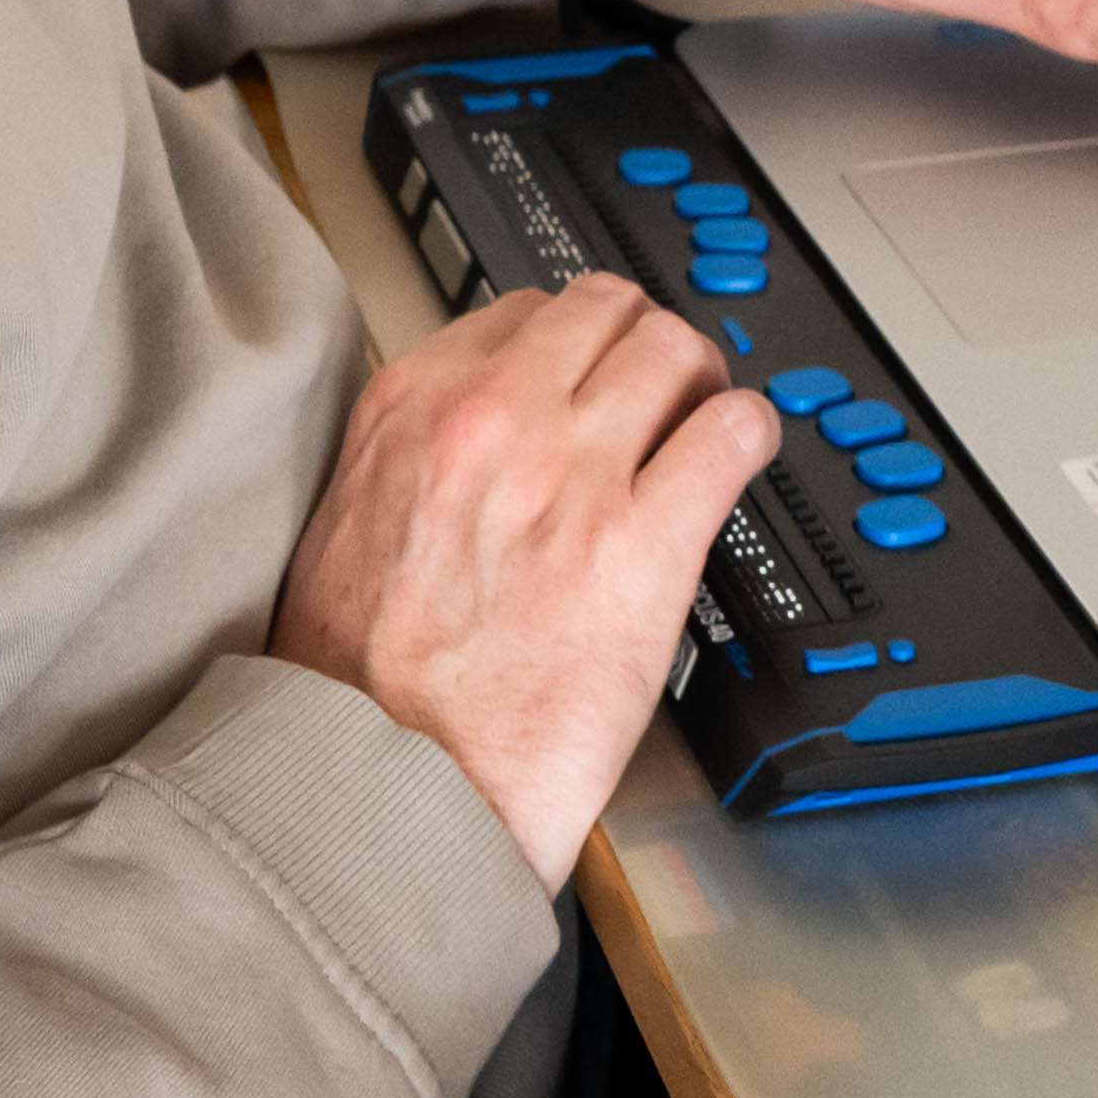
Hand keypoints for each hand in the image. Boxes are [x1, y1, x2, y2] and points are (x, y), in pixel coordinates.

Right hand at [271, 278, 776, 886]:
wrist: (380, 788)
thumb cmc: (354, 687)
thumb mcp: (348, 526)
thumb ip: (417, 459)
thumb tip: (480, 440)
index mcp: (412, 408)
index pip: (524, 311)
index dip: (573, 347)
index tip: (591, 378)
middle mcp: (493, 419)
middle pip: (609, 309)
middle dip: (643, 346)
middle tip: (661, 395)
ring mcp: (572, 475)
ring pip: (676, 350)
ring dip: (700, 384)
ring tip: (700, 429)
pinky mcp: (643, 546)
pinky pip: (732, 434)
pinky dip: (748, 437)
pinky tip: (736, 466)